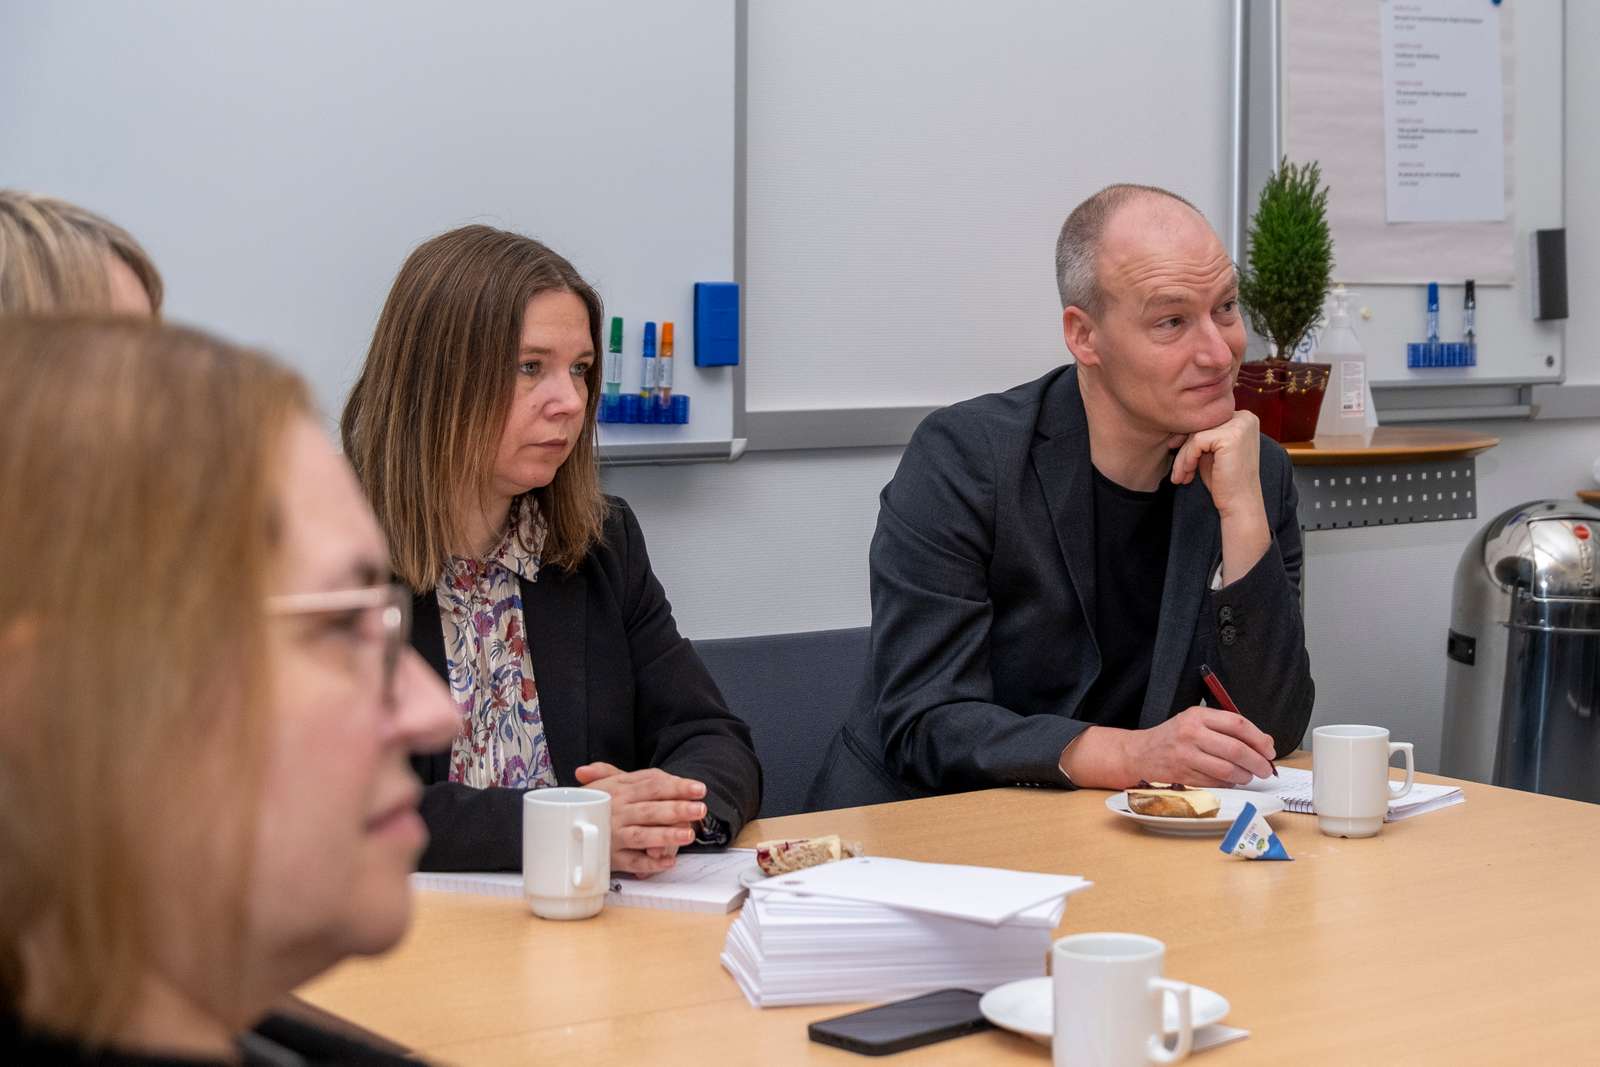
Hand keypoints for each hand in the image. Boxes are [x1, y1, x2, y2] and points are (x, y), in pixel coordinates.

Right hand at [573, 763, 706, 876]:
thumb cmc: (595, 805)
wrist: (563, 831)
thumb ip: (629, 775)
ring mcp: (613, 837)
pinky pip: (632, 863)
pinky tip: (669, 862)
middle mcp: (616, 813)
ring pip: (642, 836)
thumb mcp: (606, 784)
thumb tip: (660, 774)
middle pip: (650, 810)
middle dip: (676, 809)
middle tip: (700, 809)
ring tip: (688, 834)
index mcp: (618, 791)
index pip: (651, 786)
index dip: (676, 786)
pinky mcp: (611, 859)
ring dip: (666, 836)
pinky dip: (650, 864)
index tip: (699, 788)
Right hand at [1120, 706, 1275, 786]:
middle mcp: (1191, 735)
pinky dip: (1229, 783)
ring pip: (1228, 770)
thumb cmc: (1172, 737)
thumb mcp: (1195, 721)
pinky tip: (1230, 780)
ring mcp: (1186, 757)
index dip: (1259, 739)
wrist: (1138, 754)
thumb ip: (1227, 728)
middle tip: (1266, 769)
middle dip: (1258, 762)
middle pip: (1236, 750)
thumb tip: (1264, 742)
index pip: (1238, 724)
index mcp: (1197, 716)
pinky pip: (1216, 783)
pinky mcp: (1183, 777)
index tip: (1269, 749)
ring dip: (1245, 776)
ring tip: (1249, 776)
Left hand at [1169, 410, 1270, 583]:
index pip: (1207, 421)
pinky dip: (1187, 458)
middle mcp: (1245, 418)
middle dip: (1184, 448)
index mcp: (1244, 418)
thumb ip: (1202, 435)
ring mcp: (1240, 425)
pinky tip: (1188, 474)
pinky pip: (1196, 441)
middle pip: (1201, 425)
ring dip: (1183, 457)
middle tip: (1177, 470)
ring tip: (1181, 476)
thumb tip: (1175, 424)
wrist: (1239, 505)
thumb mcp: (1212, 452)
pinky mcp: (1230, 437)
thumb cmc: (1225, 482)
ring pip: (1196, 434)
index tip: (1174, 451)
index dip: (1188, 437)